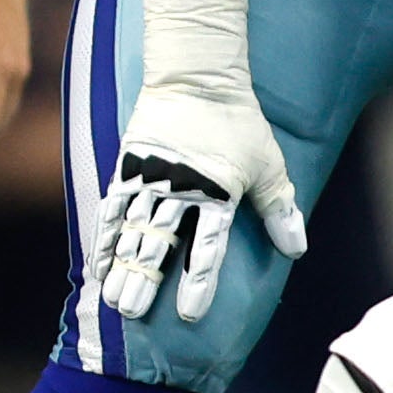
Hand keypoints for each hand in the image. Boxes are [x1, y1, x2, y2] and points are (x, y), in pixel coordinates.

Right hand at [92, 64, 305, 324]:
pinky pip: (112, 209)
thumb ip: (279, 209)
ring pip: (133, 232)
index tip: (189, 314)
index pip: (205, 249)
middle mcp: (178, 191)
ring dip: (122, 267)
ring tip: (114, 299)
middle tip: (133, 312)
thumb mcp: (269, 166)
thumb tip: (295, 250)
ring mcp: (148, 179)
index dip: (197, 283)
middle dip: (146, 281)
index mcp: (216, 194)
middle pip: (159, 245)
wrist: (196, 77)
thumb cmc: (238, 122)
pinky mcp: (127, 167)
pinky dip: (104, 238)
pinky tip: (97, 264)